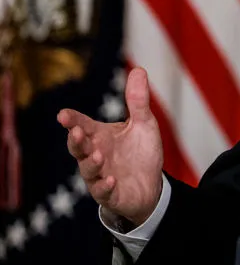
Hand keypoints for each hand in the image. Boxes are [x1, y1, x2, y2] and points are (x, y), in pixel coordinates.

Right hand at [57, 67, 163, 226]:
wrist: (150, 185)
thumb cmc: (141, 152)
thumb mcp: (143, 123)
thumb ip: (138, 100)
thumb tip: (138, 69)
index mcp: (100, 136)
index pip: (82, 125)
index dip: (72, 121)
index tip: (63, 114)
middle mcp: (95, 155)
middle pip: (79, 148)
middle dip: (76, 140)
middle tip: (77, 131)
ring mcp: (100, 176)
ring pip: (88, 170)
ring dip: (91, 162)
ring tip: (98, 155)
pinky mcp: (110, 194)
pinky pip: (103, 192)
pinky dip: (105, 186)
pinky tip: (110, 179)